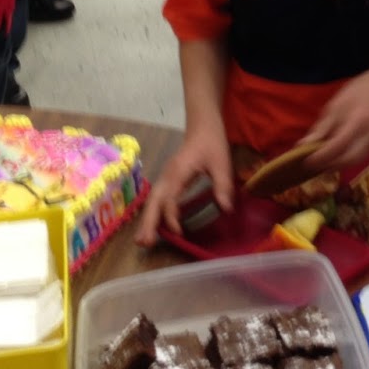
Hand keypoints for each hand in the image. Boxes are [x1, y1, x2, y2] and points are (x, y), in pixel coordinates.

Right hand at [135, 123, 233, 244]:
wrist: (203, 126)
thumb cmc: (212, 143)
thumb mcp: (221, 162)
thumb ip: (223, 185)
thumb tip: (226, 209)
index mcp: (178, 172)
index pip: (169, 198)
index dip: (172, 216)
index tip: (179, 232)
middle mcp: (167, 176)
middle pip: (153, 202)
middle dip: (148, 222)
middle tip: (145, 243)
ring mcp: (166, 177)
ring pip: (152, 201)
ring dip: (147, 220)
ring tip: (142, 241)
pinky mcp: (168, 180)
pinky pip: (157, 199)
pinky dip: (153, 213)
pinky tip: (154, 227)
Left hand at [301, 69, 368, 172]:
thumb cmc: (356, 93)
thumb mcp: (335, 106)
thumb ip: (321, 128)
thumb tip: (302, 146)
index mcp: (359, 119)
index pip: (339, 145)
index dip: (322, 157)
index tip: (307, 161)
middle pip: (351, 159)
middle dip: (331, 166)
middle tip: (315, 165)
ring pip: (357, 162)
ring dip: (339, 165)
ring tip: (323, 162)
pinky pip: (362, 157)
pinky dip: (348, 160)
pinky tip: (337, 156)